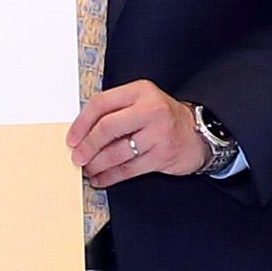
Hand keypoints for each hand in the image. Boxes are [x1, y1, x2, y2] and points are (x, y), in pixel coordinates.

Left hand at [71, 78, 205, 186]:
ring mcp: (158, 133)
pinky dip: (111, 176)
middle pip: (107, 128)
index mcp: (140, 91)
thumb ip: (116, 111)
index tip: (71, 138)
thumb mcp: (142, 103)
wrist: (200, 134)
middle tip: (77, 157)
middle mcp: (150, 109)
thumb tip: (82, 133)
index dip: (81, 123)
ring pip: (117, 152)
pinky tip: (101, 179)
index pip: (101, 103)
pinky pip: (129, 169)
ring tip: (87, 169)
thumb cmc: (164, 118)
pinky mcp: (162, 155)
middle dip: (87, 146)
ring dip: (97, 164)